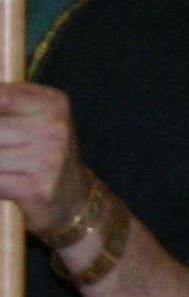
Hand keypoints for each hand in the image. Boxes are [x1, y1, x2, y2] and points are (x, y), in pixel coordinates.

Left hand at [0, 82, 89, 246]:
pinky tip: (3, 183)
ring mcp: (49, 159)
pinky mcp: (38, 188)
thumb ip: (5, 108)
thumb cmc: (42, 157)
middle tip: (3, 147)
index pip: (2, 96)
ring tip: (6, 167)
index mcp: (53, 103)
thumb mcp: (33, 120)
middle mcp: (55, 128)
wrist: (73, 201)